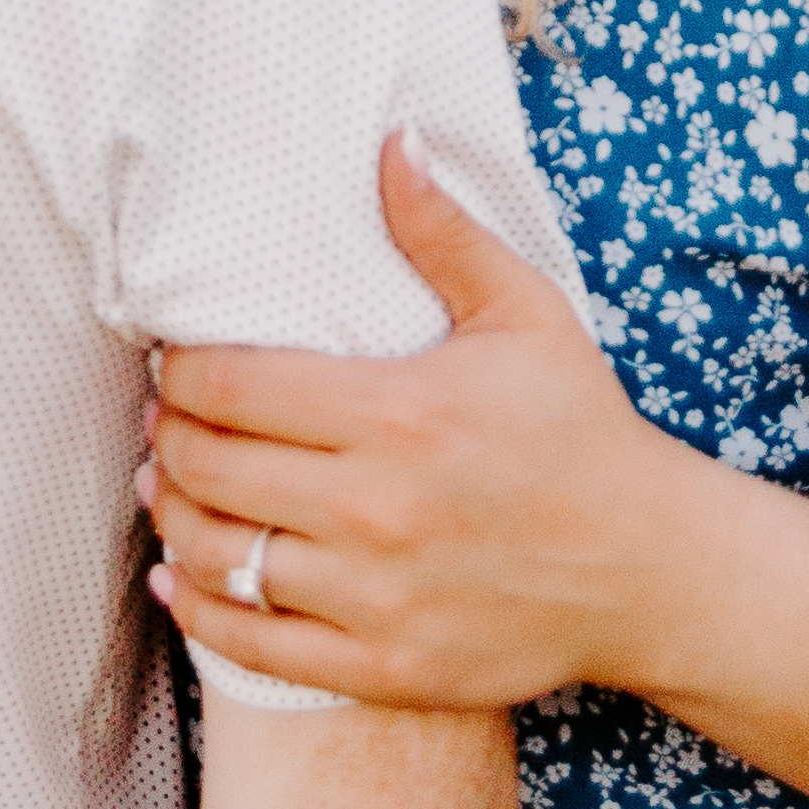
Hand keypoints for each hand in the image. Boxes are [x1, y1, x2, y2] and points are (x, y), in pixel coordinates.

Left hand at [147, 134, 688, 709]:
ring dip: (171, 515)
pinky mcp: (385, 668)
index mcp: (399, 412)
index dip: (183, 369)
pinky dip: (196, 609)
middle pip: (211, 468)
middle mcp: (376, 508)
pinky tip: (174, 576)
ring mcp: (377, 597)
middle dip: (168, 434)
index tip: (173, 358)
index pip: (236, 386)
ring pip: (219, 556)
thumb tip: (391, 141)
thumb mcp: (524, 313)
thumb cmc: (579, 428)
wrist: (646, 568)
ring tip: (163, 485)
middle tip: (164, 416)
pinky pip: (255, 646)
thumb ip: (444, 231)